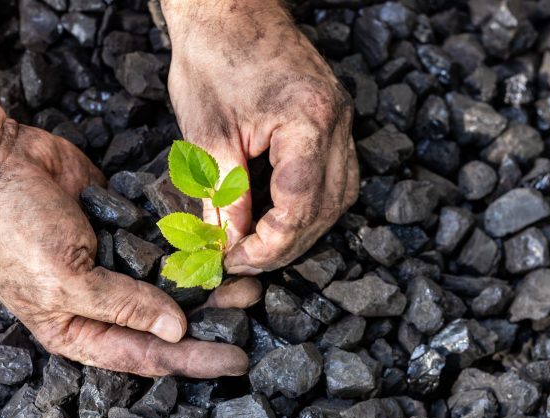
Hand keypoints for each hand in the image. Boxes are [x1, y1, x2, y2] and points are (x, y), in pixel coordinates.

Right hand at [0, 98, 260, 377]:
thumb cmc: (13, 227)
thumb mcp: (63, 278)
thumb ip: (121, 305)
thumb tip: (175, 330)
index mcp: (77, 329)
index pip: (144, 356)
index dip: (192, 359)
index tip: (235, 359)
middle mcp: (100, 302)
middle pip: (165, 321)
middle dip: (210, 315)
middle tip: (251, 301)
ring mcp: (114, 263)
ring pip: (171, 282)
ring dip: (207, 279)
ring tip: (246, 274)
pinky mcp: (124, 228)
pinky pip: (165, 243)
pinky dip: (190, 244)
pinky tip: (219, 242)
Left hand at [162, 0, 359, 274]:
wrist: (230, 8)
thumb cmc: (213, 57)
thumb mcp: (207, 134)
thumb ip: (222, 195)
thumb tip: (227, 245)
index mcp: (308, 121)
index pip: (301, 205)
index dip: (270, 244)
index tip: (236, 260)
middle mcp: (337, 122)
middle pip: (328, 207)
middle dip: (288, 244)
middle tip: (247, 260)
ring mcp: (341, 120)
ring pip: (339, 196)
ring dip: (304, 228)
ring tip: (264, 243)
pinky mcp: (333, 120)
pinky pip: (336, 175)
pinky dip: (311, 203)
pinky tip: (282, 213)